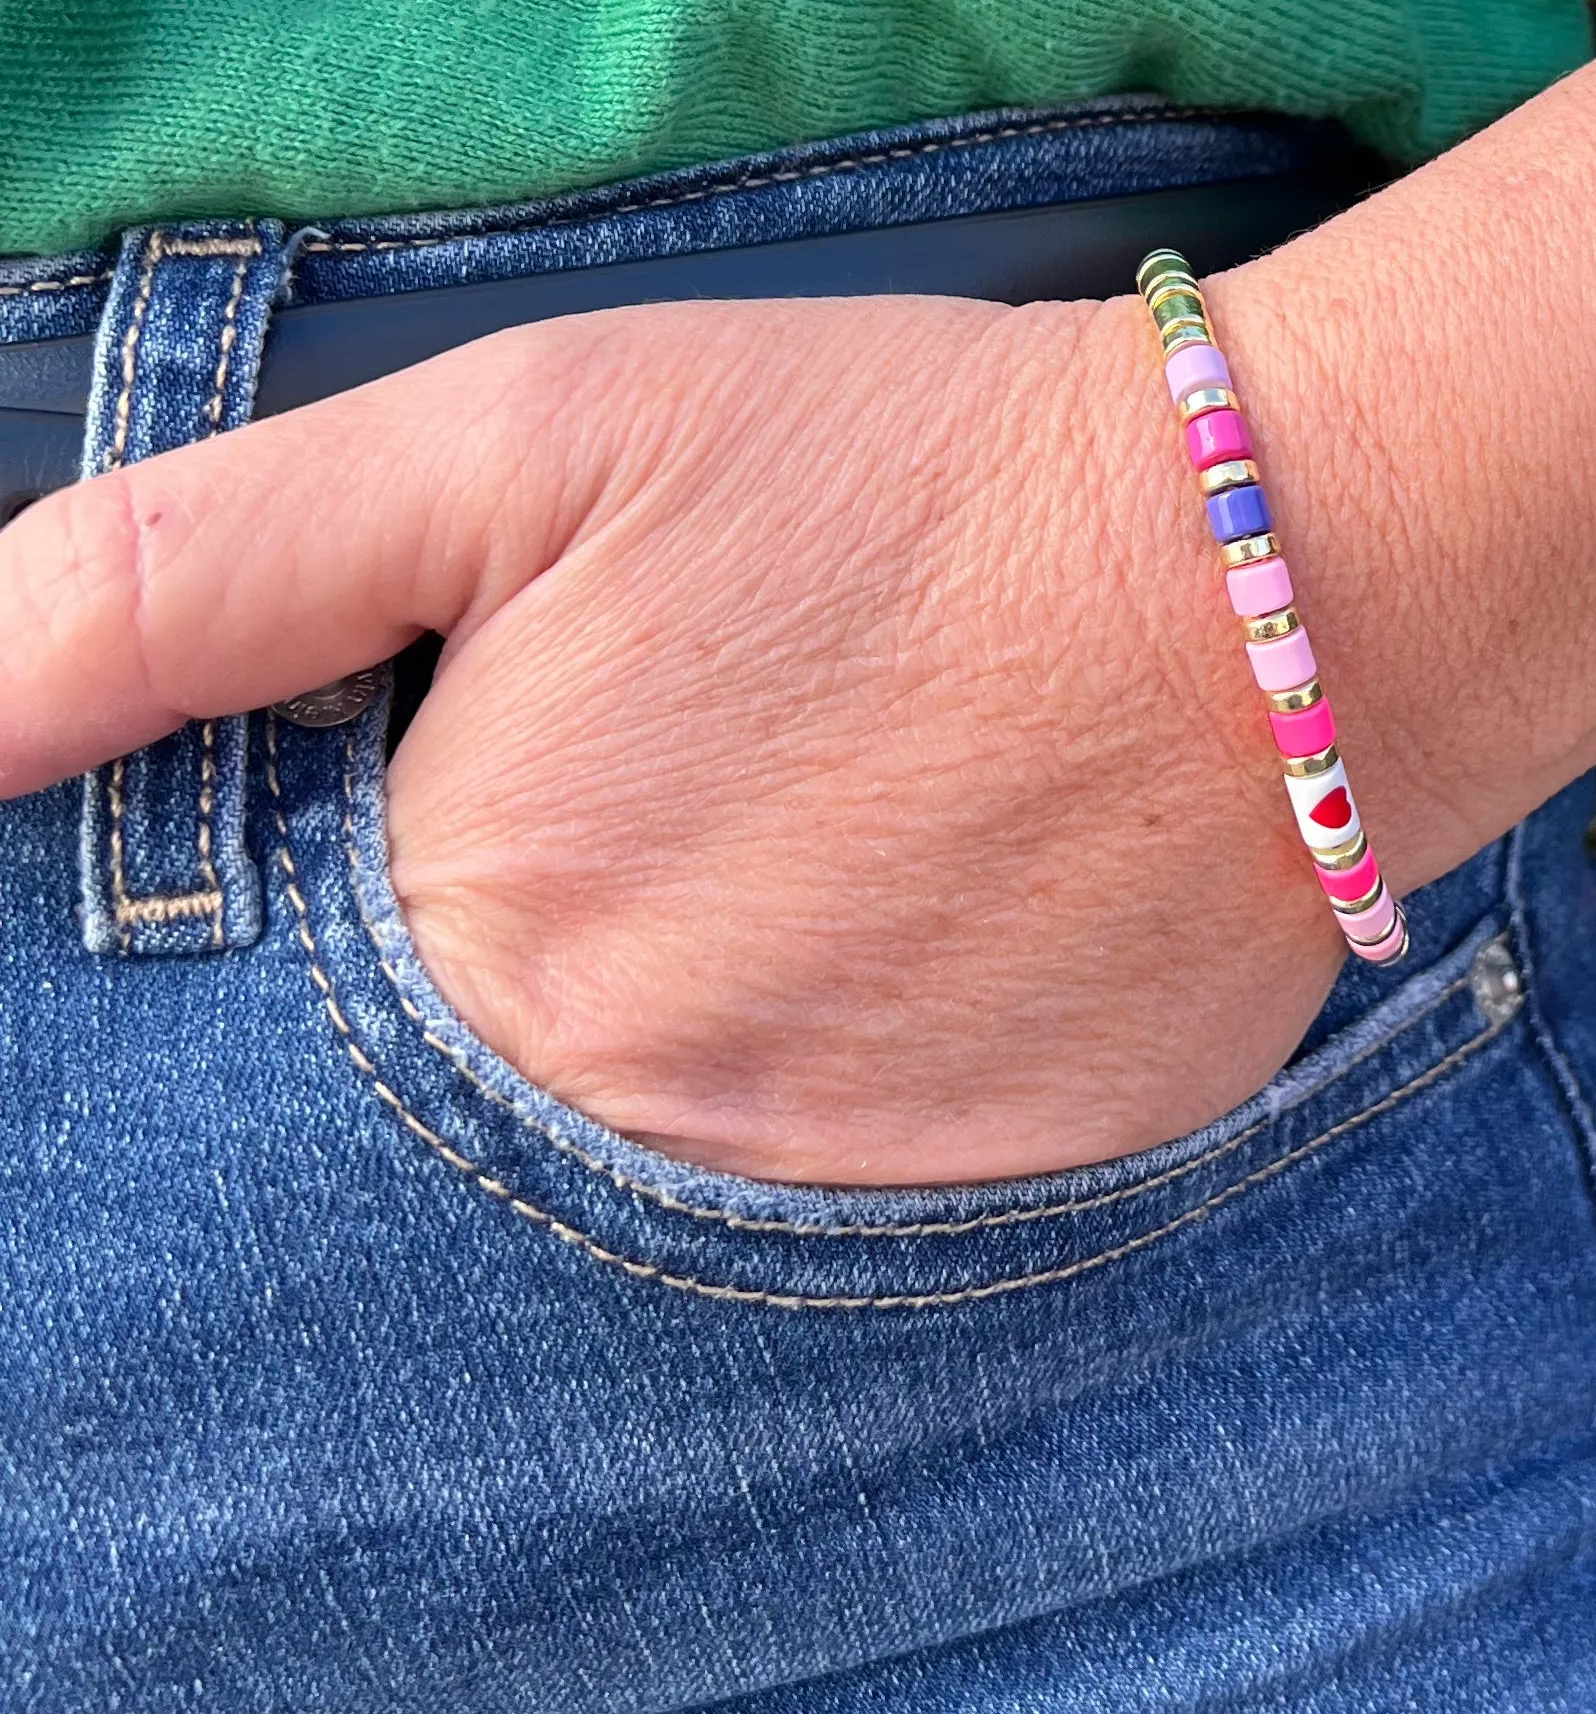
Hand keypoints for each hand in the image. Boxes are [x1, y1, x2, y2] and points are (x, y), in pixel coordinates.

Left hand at [0, 294, 1363, 1183]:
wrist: (1288, 580)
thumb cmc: (892, 479)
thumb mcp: (520, 437)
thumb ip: (189, 576)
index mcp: (476, 950)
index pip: (250, 1072)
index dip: (287, 974)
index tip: (410, 864)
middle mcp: (626, 1148)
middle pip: (421, 1179)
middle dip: (447, 1060)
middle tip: (637, 876)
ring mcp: (822, 1237)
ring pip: (612, 1249)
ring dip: (618, 1128)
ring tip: (752, 923)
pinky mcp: (988, 1258)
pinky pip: (818, 1276)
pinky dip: (802, 1160)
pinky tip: (878, 1001)